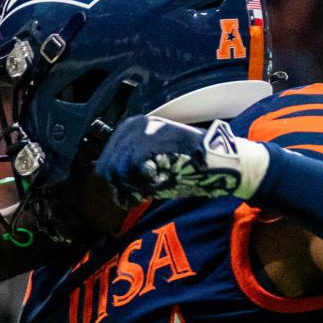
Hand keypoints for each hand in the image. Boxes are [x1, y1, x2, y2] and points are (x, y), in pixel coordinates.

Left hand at [96, 116, 269, 206]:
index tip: (141, 188)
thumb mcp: (154, 171)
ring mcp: (142, 130)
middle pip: (107, 168)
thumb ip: (132, 179)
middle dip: (126, 185)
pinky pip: (132, 167)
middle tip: (150, 187)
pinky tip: (161, 179)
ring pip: (118, 169)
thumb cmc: (188, 168)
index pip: (105, 164)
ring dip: (136, 183)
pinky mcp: (153, 137)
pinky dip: (146, 181)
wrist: (218, 162)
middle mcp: (133, 125)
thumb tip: (119, 197)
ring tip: (158, 181)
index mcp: (129, 130)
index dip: (120, 184)